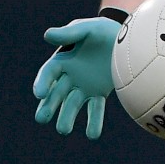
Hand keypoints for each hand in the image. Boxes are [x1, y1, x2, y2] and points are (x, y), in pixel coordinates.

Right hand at [32, 15, 122, 139]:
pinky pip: (95, 108)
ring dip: (67, 117)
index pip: (48, 73)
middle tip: (41, 119)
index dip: (42, 83)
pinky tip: (93, 135)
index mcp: (63, 60)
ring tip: (64, 130)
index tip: (39, 94)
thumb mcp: (87, 28)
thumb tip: (47, 35)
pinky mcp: (99, 92)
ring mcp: (84, 86)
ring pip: (72, 104)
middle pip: (56, 93)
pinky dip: (94, 121)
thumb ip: (69, 33)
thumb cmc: (102, 30)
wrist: (125, 38)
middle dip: (48, 106)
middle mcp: (70, 76)